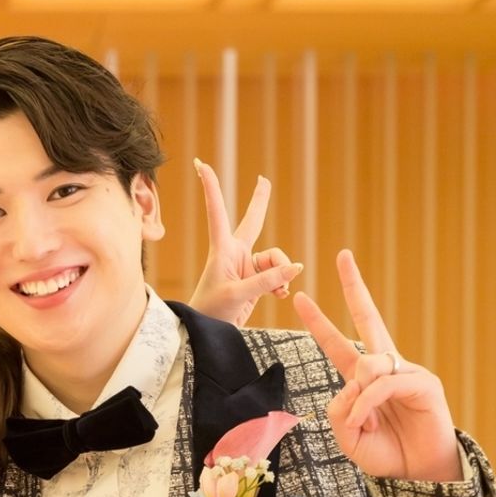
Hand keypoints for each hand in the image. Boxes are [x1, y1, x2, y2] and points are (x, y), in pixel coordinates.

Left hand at [188, 160, 301, 328]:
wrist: (206, 332)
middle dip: (260, 202)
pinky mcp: (255, 282)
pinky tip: (281, 295)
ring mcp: (246, 267)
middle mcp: (235, 253)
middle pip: (253, 221)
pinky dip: (281, 284)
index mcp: (222, 249)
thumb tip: (295, 266)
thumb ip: (267, 281)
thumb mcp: (238, 294)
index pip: (217, 211)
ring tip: (278, 291)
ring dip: (281, 273)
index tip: (201, 164)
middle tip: (264, 179)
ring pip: (276, 259)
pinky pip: (277, 275)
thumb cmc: (211, 311)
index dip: (211, 187)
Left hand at [293, 250, 461, 481]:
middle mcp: (385, 368)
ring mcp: (406, 371)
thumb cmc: (386, 453)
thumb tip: (351, 383)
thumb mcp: (348, 436)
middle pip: (368, 318)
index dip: (319, 321)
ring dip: (357, 400)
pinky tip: (369, 423)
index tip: (299, 297)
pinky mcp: (423, 383)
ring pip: (366, 364)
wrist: (419, 473)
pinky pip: (382, 384)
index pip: (338, 342)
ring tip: (366, 426)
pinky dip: (368, 405)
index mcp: (363, 379)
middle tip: (342, 256)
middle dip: (354, 286)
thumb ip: (339, 410)